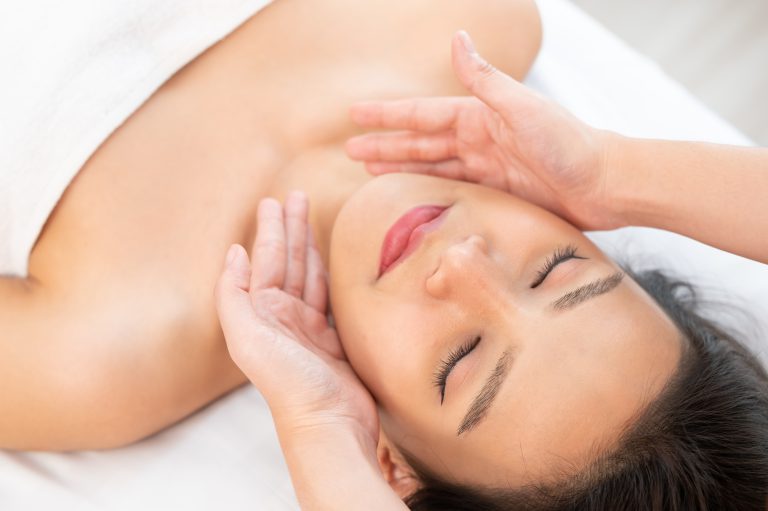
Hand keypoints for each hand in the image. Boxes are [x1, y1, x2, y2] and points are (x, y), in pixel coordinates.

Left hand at [214, 192, 377, 444]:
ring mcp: (307, 328)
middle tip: (296, 195)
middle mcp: (282, 317)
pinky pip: (328, 296)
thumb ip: (233, 295)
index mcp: (261, 313)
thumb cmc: (289, 384)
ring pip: (308, 274)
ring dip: (308, 245)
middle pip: (287, 261)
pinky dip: (328, 274)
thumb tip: (234, 252)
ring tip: (311, 217)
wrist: (328, 424)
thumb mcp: (248, 339)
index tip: (274, 201)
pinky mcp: (332, 340)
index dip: (271, 229)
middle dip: (290, 228)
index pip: (267, 259)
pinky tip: (330, 260)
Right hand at [346, 31, 619, 229]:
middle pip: (420, 143)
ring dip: (401, 170)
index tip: (354, 114)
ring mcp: (486, 169)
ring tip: (370, 174)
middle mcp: (478, 141)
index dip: (386, 115)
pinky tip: (413, 196)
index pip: (421, 115)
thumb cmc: (569, 143)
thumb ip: (485, 80)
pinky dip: (430, 193)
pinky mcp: (497, 195)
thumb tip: (457, 39)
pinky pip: (453, 192)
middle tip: (350, 151)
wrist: (605, 184)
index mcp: (479, 117)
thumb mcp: (522, 108)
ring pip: (432, 169)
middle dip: (385, 146)